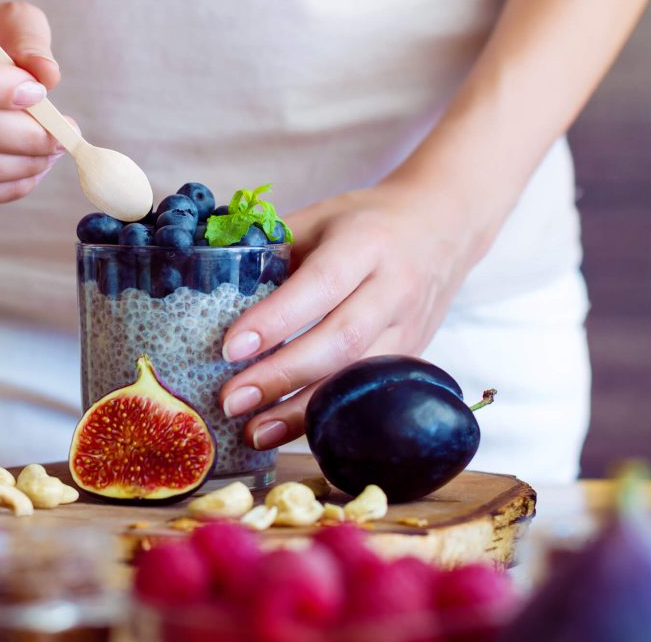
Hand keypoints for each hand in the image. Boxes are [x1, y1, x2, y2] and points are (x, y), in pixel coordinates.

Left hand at [218, 180, 485, 449]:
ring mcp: (410, 327)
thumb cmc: (366, 223)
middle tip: (231, 400)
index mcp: (365, 244)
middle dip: (282, 375)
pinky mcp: (414, 358)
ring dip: (303, 411)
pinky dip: (328, 416)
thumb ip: (272, 249)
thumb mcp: (320, 218)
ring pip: (358, 377)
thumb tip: (206, 283)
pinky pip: (369, 394)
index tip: (228, 349)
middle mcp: (394, 288)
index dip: (274, 320)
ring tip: (254, 432)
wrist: (444, 227)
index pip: (319, 285)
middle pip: (340, 340)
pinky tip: (289, 432)